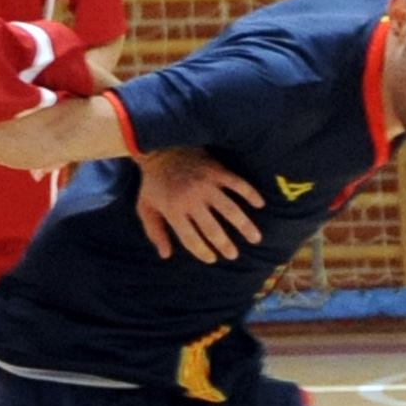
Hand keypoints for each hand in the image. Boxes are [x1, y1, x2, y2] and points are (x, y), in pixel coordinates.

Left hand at [135, 149, 264, 262]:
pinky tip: (260, 204)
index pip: (191, 239)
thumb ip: (155, 232)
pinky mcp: (216, 170)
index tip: (212, 259)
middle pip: (212, 229)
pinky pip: (238, 184)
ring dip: (244, 226)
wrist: (159, 147)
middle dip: (225, 245)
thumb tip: (166, 255)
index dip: (202, 251)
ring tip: (255, 238)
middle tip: (234, 255)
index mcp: (173, 210)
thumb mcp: (145, 208)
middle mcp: (191, 199)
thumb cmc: (153, 182)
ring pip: (230, 210)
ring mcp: (205, 184)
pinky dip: (250, 194)